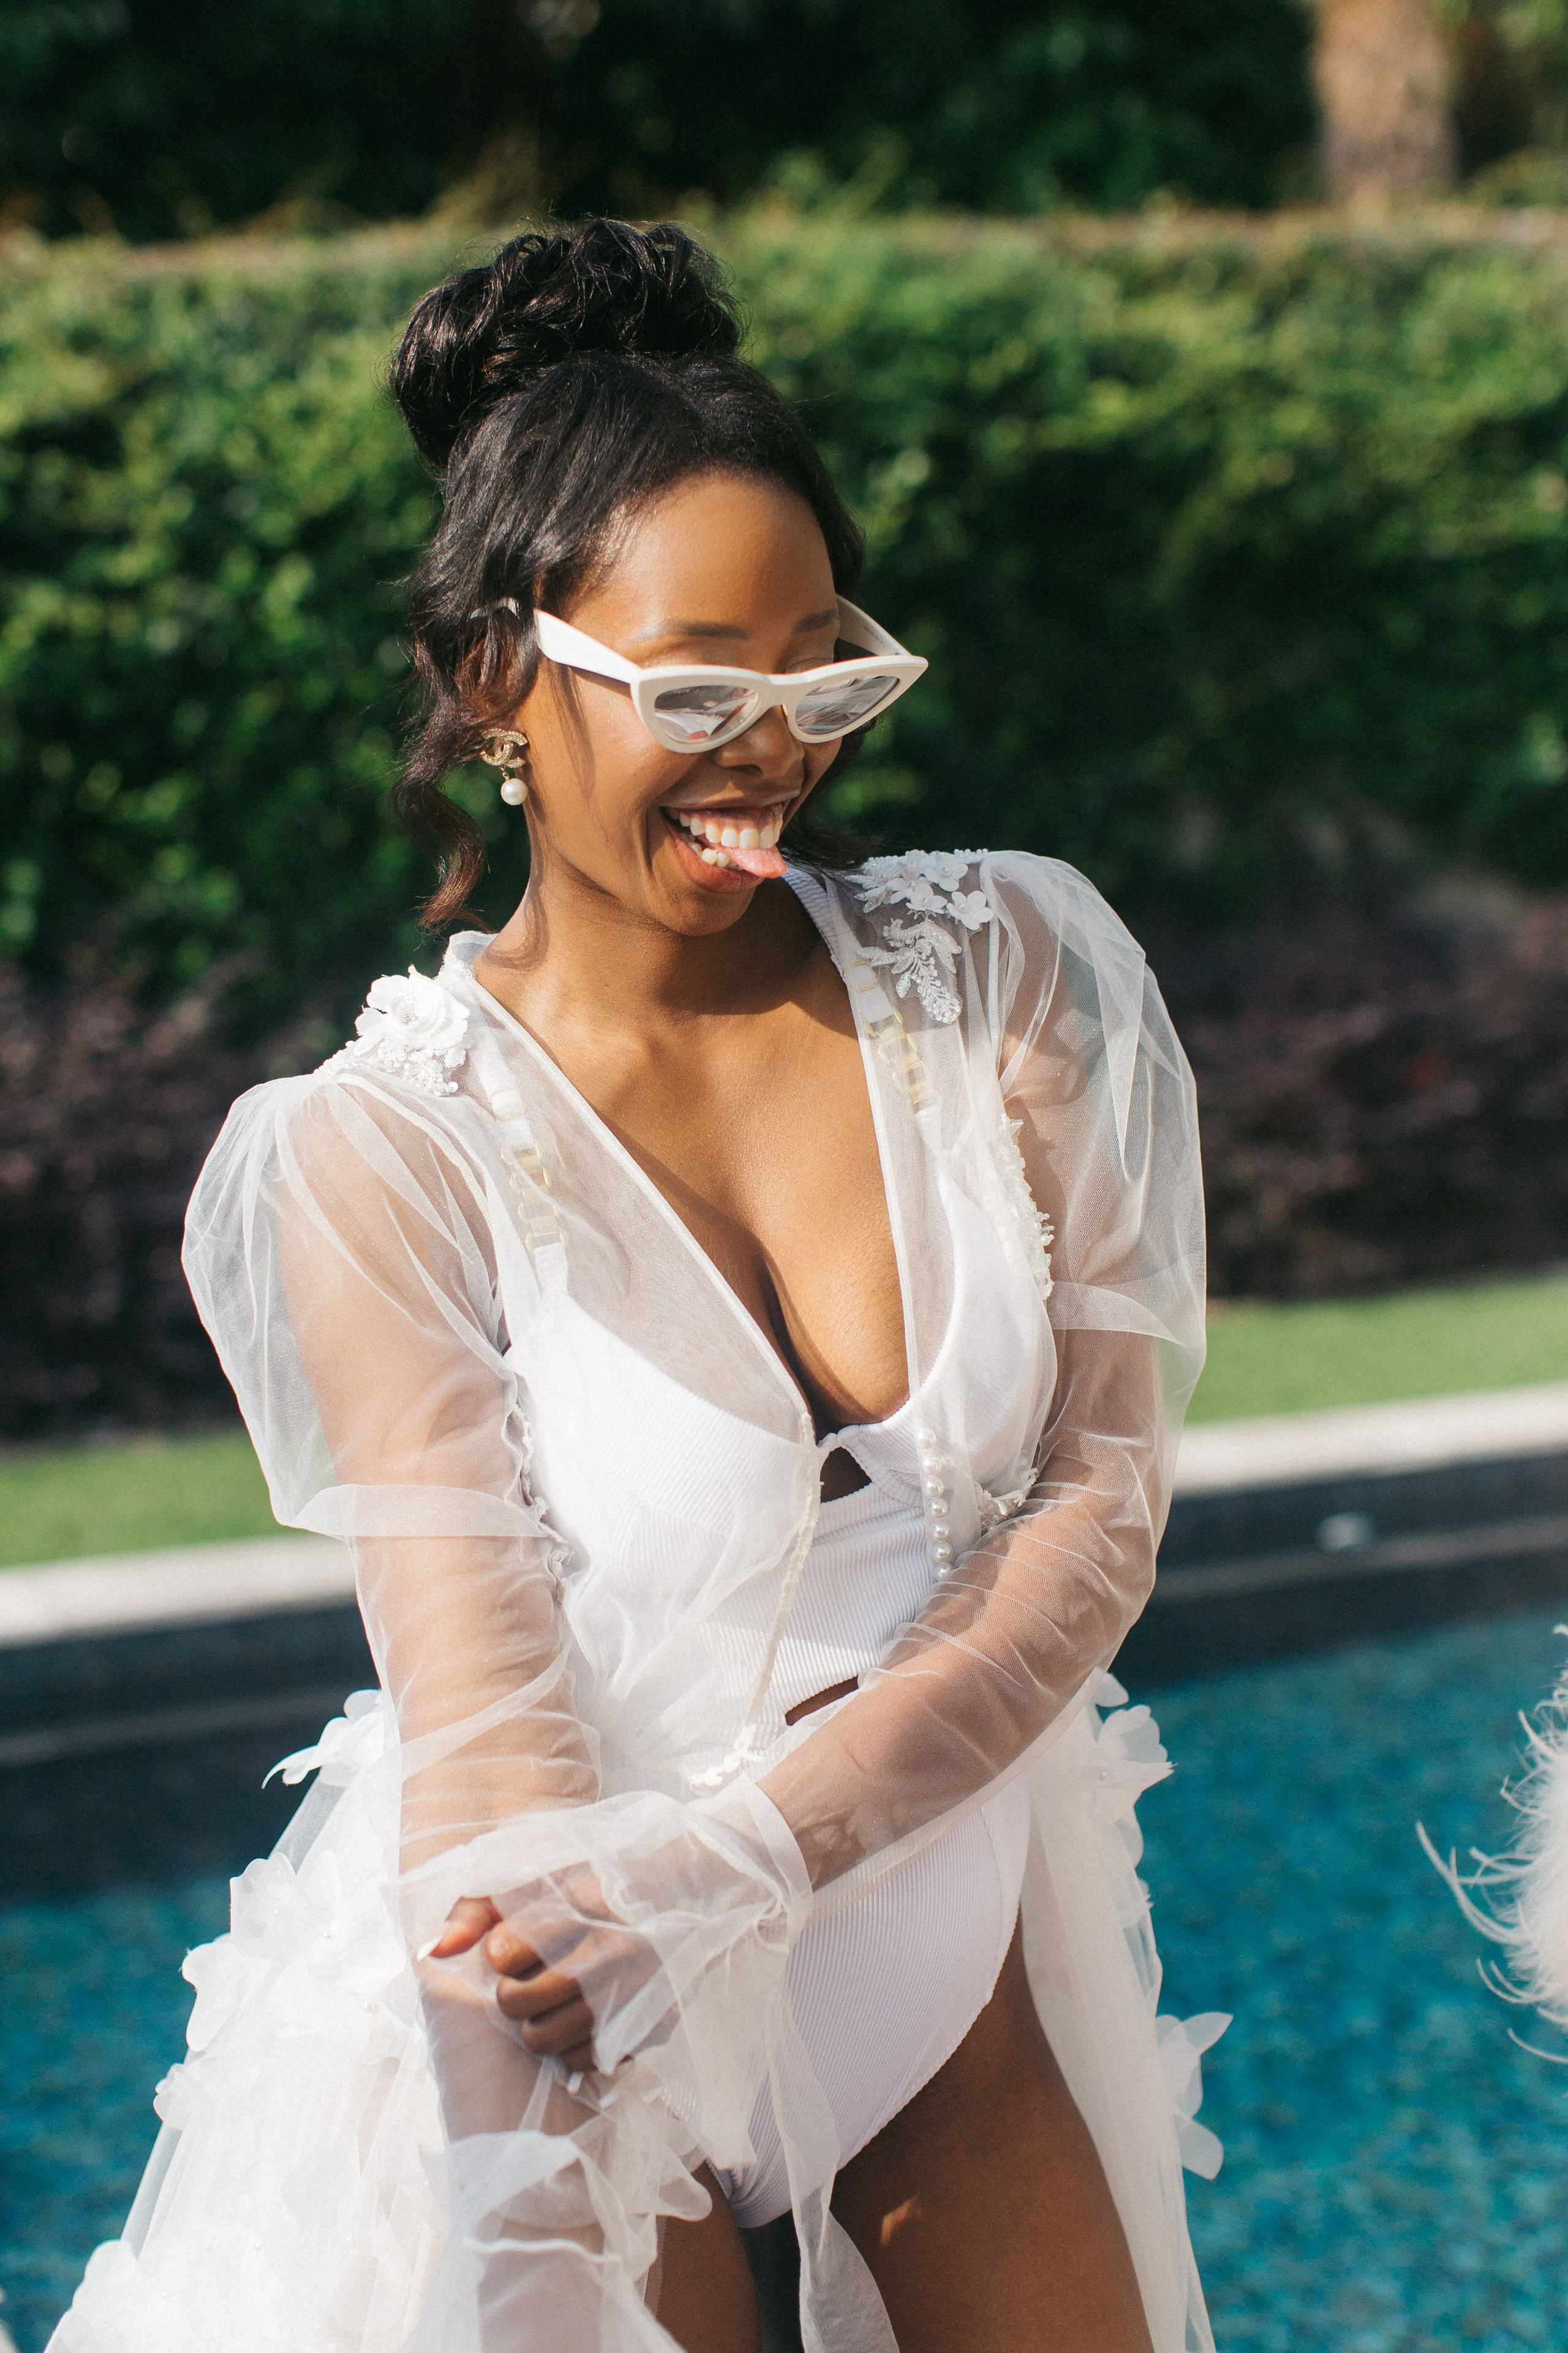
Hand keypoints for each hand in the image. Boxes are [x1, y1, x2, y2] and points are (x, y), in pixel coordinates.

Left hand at [427, 1875, 664, 2072]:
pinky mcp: (649, 2023)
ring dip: (538, 2024)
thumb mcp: (541, 1875)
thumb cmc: (599, 1882)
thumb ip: (478, 1905)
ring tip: (556, 1998)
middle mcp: (607, 1950)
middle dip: (512, 1993)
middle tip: (533, 1977)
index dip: (502, 1951)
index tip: (517, 1943)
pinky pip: (582, 2058)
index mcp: (579, 1904)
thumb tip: (434, 1949)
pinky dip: (573, 2044)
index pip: (502, 1951)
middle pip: (515, 2002)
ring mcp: (631, 1991)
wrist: (691, 1888)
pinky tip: (582, 2016)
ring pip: (542, 2038)